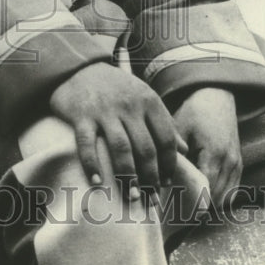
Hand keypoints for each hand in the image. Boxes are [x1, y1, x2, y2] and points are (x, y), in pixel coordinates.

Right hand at [49, 59, 186, 194]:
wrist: (79, 67)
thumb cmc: (116, 87)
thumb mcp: (144, 97)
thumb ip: (164, 122)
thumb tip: (184, 150)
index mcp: (149, 101)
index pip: (165, 139)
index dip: (168, 165)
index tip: (165, 183)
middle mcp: (129, 106)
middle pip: (145, 148)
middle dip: (150, 178)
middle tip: (150, 198)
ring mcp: (104, 111)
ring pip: (121, 149)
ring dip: (128, 177)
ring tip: (132, 195)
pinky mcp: (81, 116)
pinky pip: (87, 145)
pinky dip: (92, 166)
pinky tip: (98, 182)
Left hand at [172, 87, 241, 207]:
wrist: (217, 98)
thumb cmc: (194, 113)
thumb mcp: (180, 129)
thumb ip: (172, 153)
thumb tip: (159, 177)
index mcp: (214, 154)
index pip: (205, 190)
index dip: (190, 202)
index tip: (174, 209)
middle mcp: (229, 162)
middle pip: (215, 198)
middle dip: (197, 206)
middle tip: (176, 210)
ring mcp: (236, 164)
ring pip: (224, 198)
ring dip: (208, 203)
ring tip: (187, 206)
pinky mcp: (239, 165)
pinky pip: (232, 191)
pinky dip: (218, 197)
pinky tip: (201, 196)